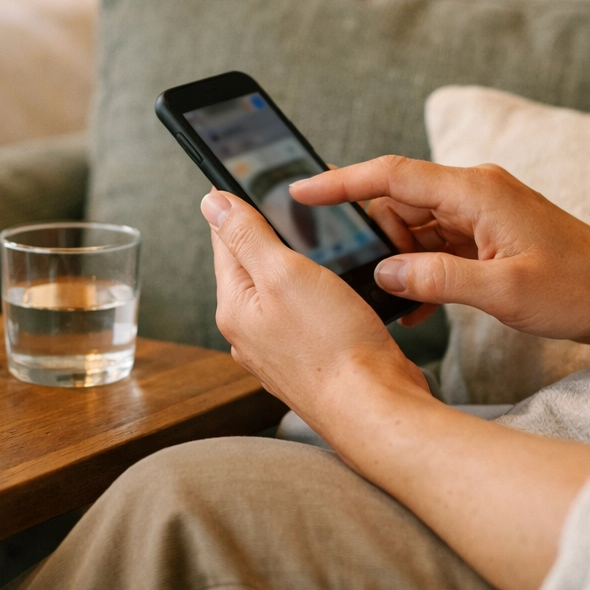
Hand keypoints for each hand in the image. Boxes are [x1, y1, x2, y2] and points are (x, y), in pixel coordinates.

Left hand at [202, 184, 589, 589]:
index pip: (225, 240)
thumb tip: (212, 202)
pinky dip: (321, 294)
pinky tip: (342, 288)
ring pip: (284, 289)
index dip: (241, 205)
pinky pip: (308, 314)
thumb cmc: (333, 346)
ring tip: (328, 245)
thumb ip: (246, 235)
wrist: (377, 408)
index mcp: (234, 307)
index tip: (257, 180)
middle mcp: (250, 331)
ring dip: (302, 265)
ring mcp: (281, 349)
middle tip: (301, 209)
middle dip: (274, 235)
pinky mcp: (313, 359)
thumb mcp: (284, 273)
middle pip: (254, 264)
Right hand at [291, 155, 589, 343]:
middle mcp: (471, 192)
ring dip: (399, 260)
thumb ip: (437, 278)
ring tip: (398, 300)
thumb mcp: (504, 291)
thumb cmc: (578, 287)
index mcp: (472, 191)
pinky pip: (435, 243)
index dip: (340, 181)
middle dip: (374, 237)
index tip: (300, 190)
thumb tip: (384, 272)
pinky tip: (415, 304)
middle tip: (361, 274)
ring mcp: (478, 212)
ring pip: (413, 225)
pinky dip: (420, 269)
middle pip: (397, 201)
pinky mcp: (483, 233)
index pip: (390, 175)